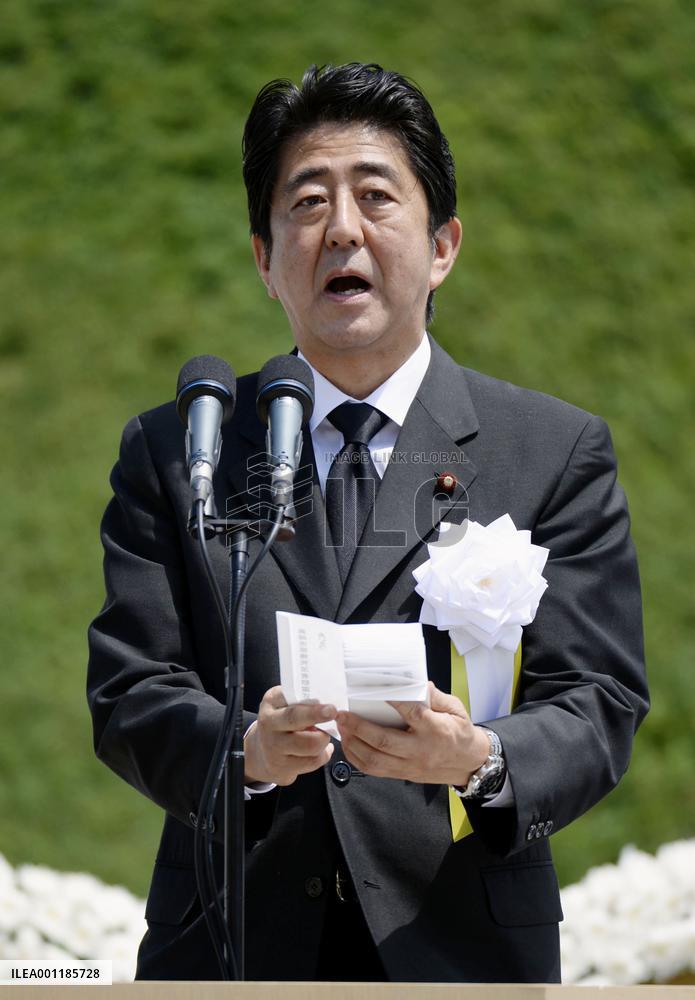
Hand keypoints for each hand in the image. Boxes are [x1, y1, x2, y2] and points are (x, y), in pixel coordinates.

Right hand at [244, 686, 335, 785]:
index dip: (309, 701)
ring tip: (323, 736)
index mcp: (271, 702)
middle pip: (295, 718)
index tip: (329, 705)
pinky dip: (323, 755)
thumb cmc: (281, 723)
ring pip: (310, 744)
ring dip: (324, 739)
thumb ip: (301, 700)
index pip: (288, 697)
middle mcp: (269, 723)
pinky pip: (313, 761)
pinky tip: (320, 751)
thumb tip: (328, 702)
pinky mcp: (281, 767)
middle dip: (316, 715)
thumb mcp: (284, 704)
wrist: (260, 753)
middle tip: (333, 712)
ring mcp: (273, 747)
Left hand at [336, 682, 490, 784]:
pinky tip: (349, 744)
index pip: (412, 714)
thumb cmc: (460, 732)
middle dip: (359, 727)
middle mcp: (420, 750)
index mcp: (436, 730)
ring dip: (353, 743)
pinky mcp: (403, 774)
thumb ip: (436, 696)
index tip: (373, 690)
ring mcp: (410, 765)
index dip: (393, 702)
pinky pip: (375, 770)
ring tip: (342, 727)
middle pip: (385, 741)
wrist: (469, 764)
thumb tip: (417, 682)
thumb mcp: (456, 709)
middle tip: (342, 713)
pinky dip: (357, 758)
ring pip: (375, 760)